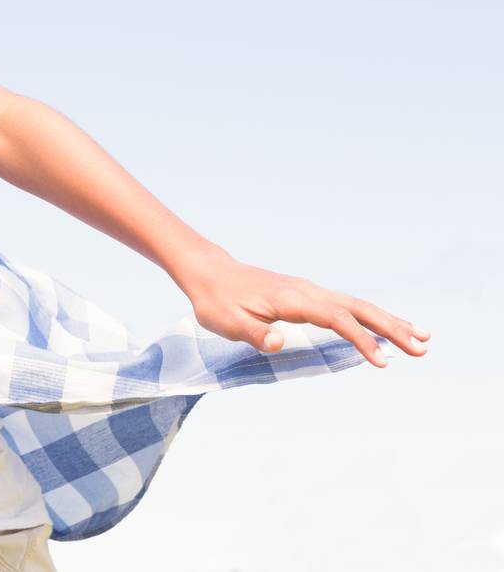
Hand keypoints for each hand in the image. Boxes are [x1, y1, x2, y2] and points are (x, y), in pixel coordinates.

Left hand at [174, 249, 429, 366]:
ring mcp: (309, 291)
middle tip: (423, 346)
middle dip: (391, 327)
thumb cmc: (216, 300)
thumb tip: (277, 343)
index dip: (361, 339)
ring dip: (388, 321)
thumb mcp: (226, 321)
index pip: (336, 318)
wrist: (209, 272)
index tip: (382, 361)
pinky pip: (346, 305)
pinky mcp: (307, 295)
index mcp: (292, 298)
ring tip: (421, 337)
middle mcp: (306, 291)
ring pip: (356, 304)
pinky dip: (370, 316)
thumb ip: (253, 333)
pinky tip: (385, 327)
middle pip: (357, 308)